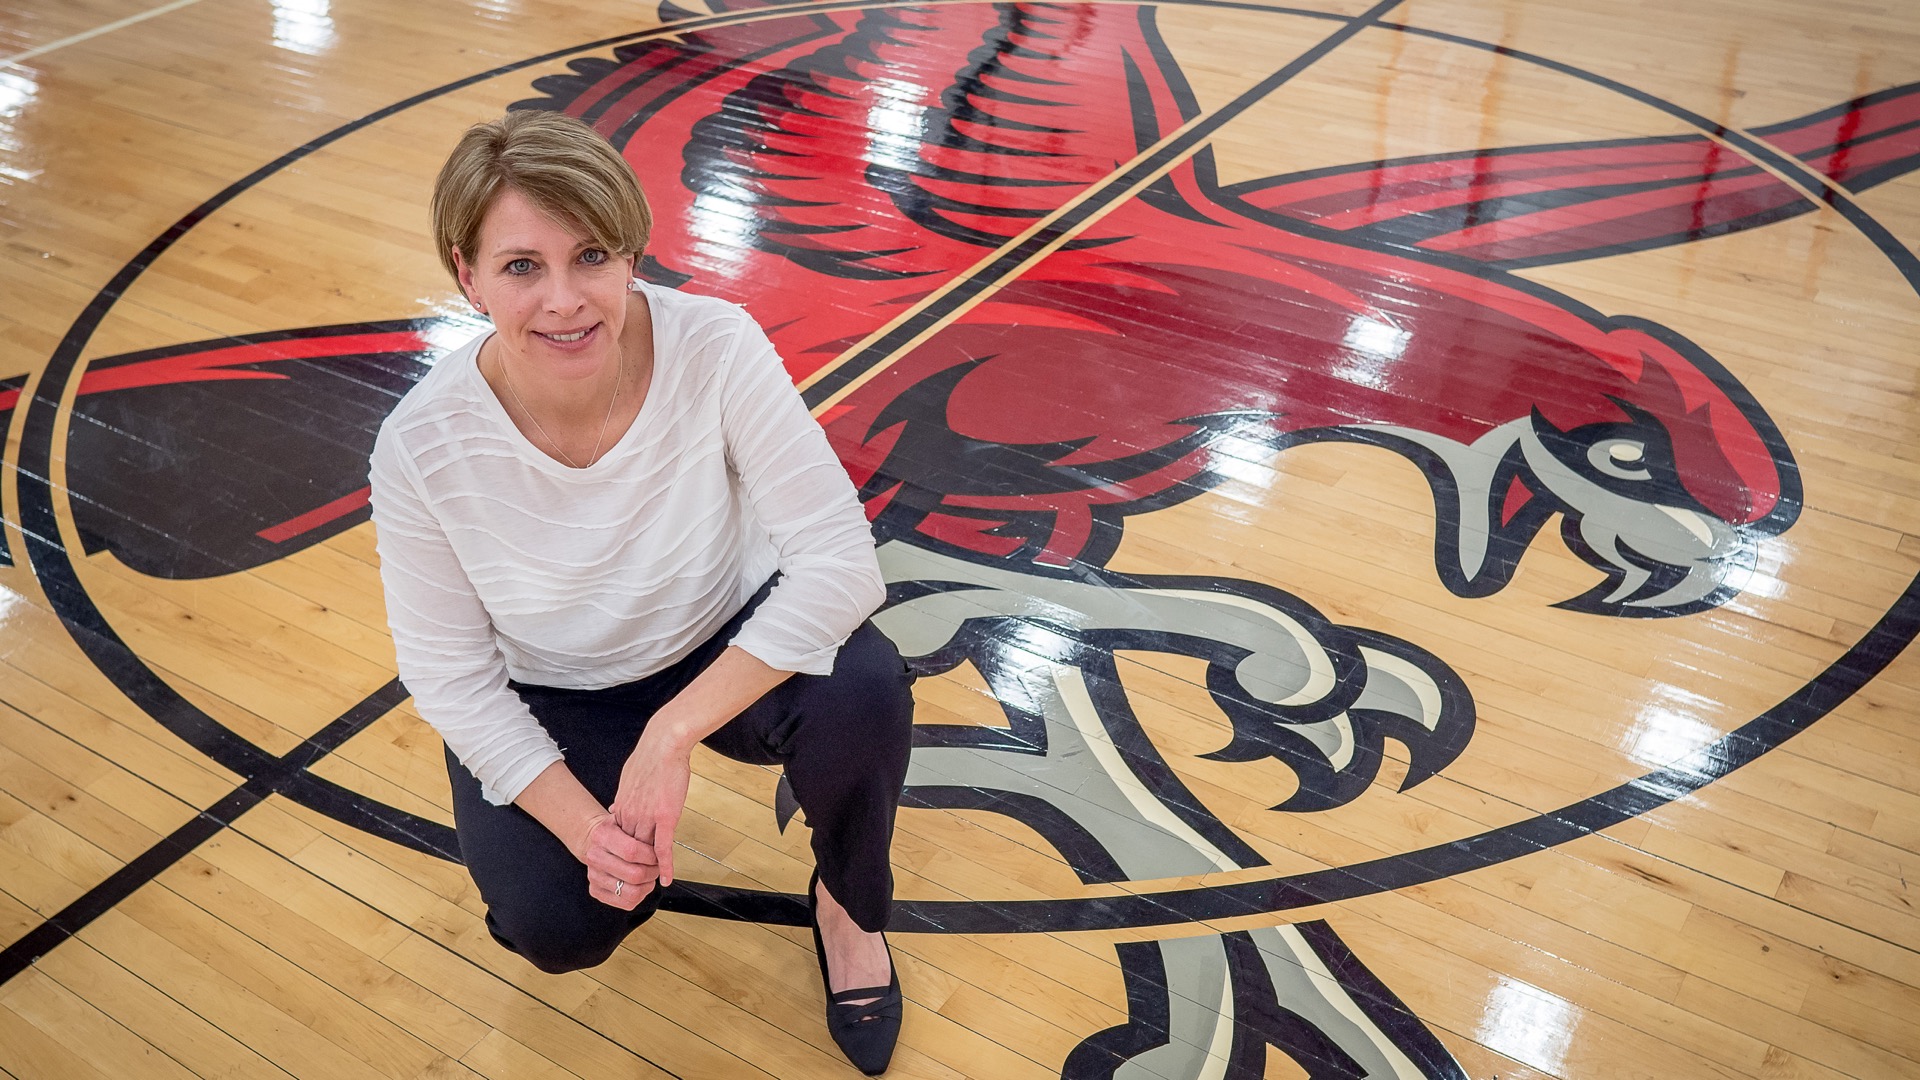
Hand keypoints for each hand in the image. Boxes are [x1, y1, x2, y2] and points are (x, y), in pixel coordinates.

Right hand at [579, 812, 657, 909]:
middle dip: (653, 872)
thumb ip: (643, 832)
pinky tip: (640, 885)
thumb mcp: (628, 822)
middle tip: (656, 867)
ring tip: (649, 876)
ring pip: (632, 892)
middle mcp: (595, 857)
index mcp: (602, 836)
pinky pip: (626, 903)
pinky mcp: (596, 891)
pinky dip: (640, 896)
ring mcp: (594, 876)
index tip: (658, 855)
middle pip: (634, 875)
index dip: (651, 856)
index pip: (632, 851)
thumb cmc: (616, 832)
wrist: (595, 841)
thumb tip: (663, 850)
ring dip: (648, 886)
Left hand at [611, 726, 693, 886]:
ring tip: (653, 881)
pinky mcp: (665, 817)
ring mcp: (647, 818)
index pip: (620, 837)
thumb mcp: (627, 778)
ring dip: (649, 867)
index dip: (624, 850)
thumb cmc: (650, 756)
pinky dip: (665, 865)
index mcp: (622, 806)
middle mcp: (631, 815)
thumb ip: (622, 797)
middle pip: (630, 848)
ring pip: (646, 850)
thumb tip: (614, 807)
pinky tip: (667, 878)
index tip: (626, 860)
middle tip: (638, 878)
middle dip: (633, 863)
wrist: (663, 744)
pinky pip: (663, 847)